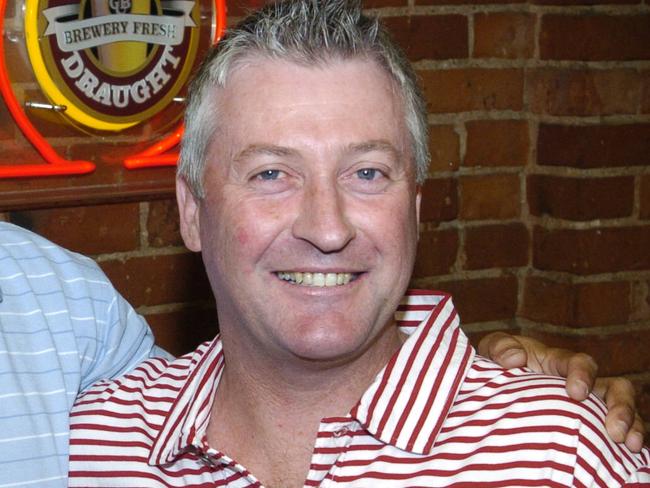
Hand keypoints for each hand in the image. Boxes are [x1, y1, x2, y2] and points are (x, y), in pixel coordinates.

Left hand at [478, 332, 645, 451]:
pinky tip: (625, 457)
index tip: (577, 392)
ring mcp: (587, 406)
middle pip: (614, 388)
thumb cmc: (495, 366)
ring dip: (630, 426)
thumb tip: (516, 359)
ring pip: (620, 411)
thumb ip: (500, 347)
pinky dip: (623, 444)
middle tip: (614, 430)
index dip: (583, 374)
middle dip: (620, 406)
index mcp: (557, 363)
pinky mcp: (586, 426)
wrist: (488, 389)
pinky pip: (612, 434)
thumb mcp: (492, 351)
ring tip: (627, 444)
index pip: (580, 363)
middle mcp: (579, 383)